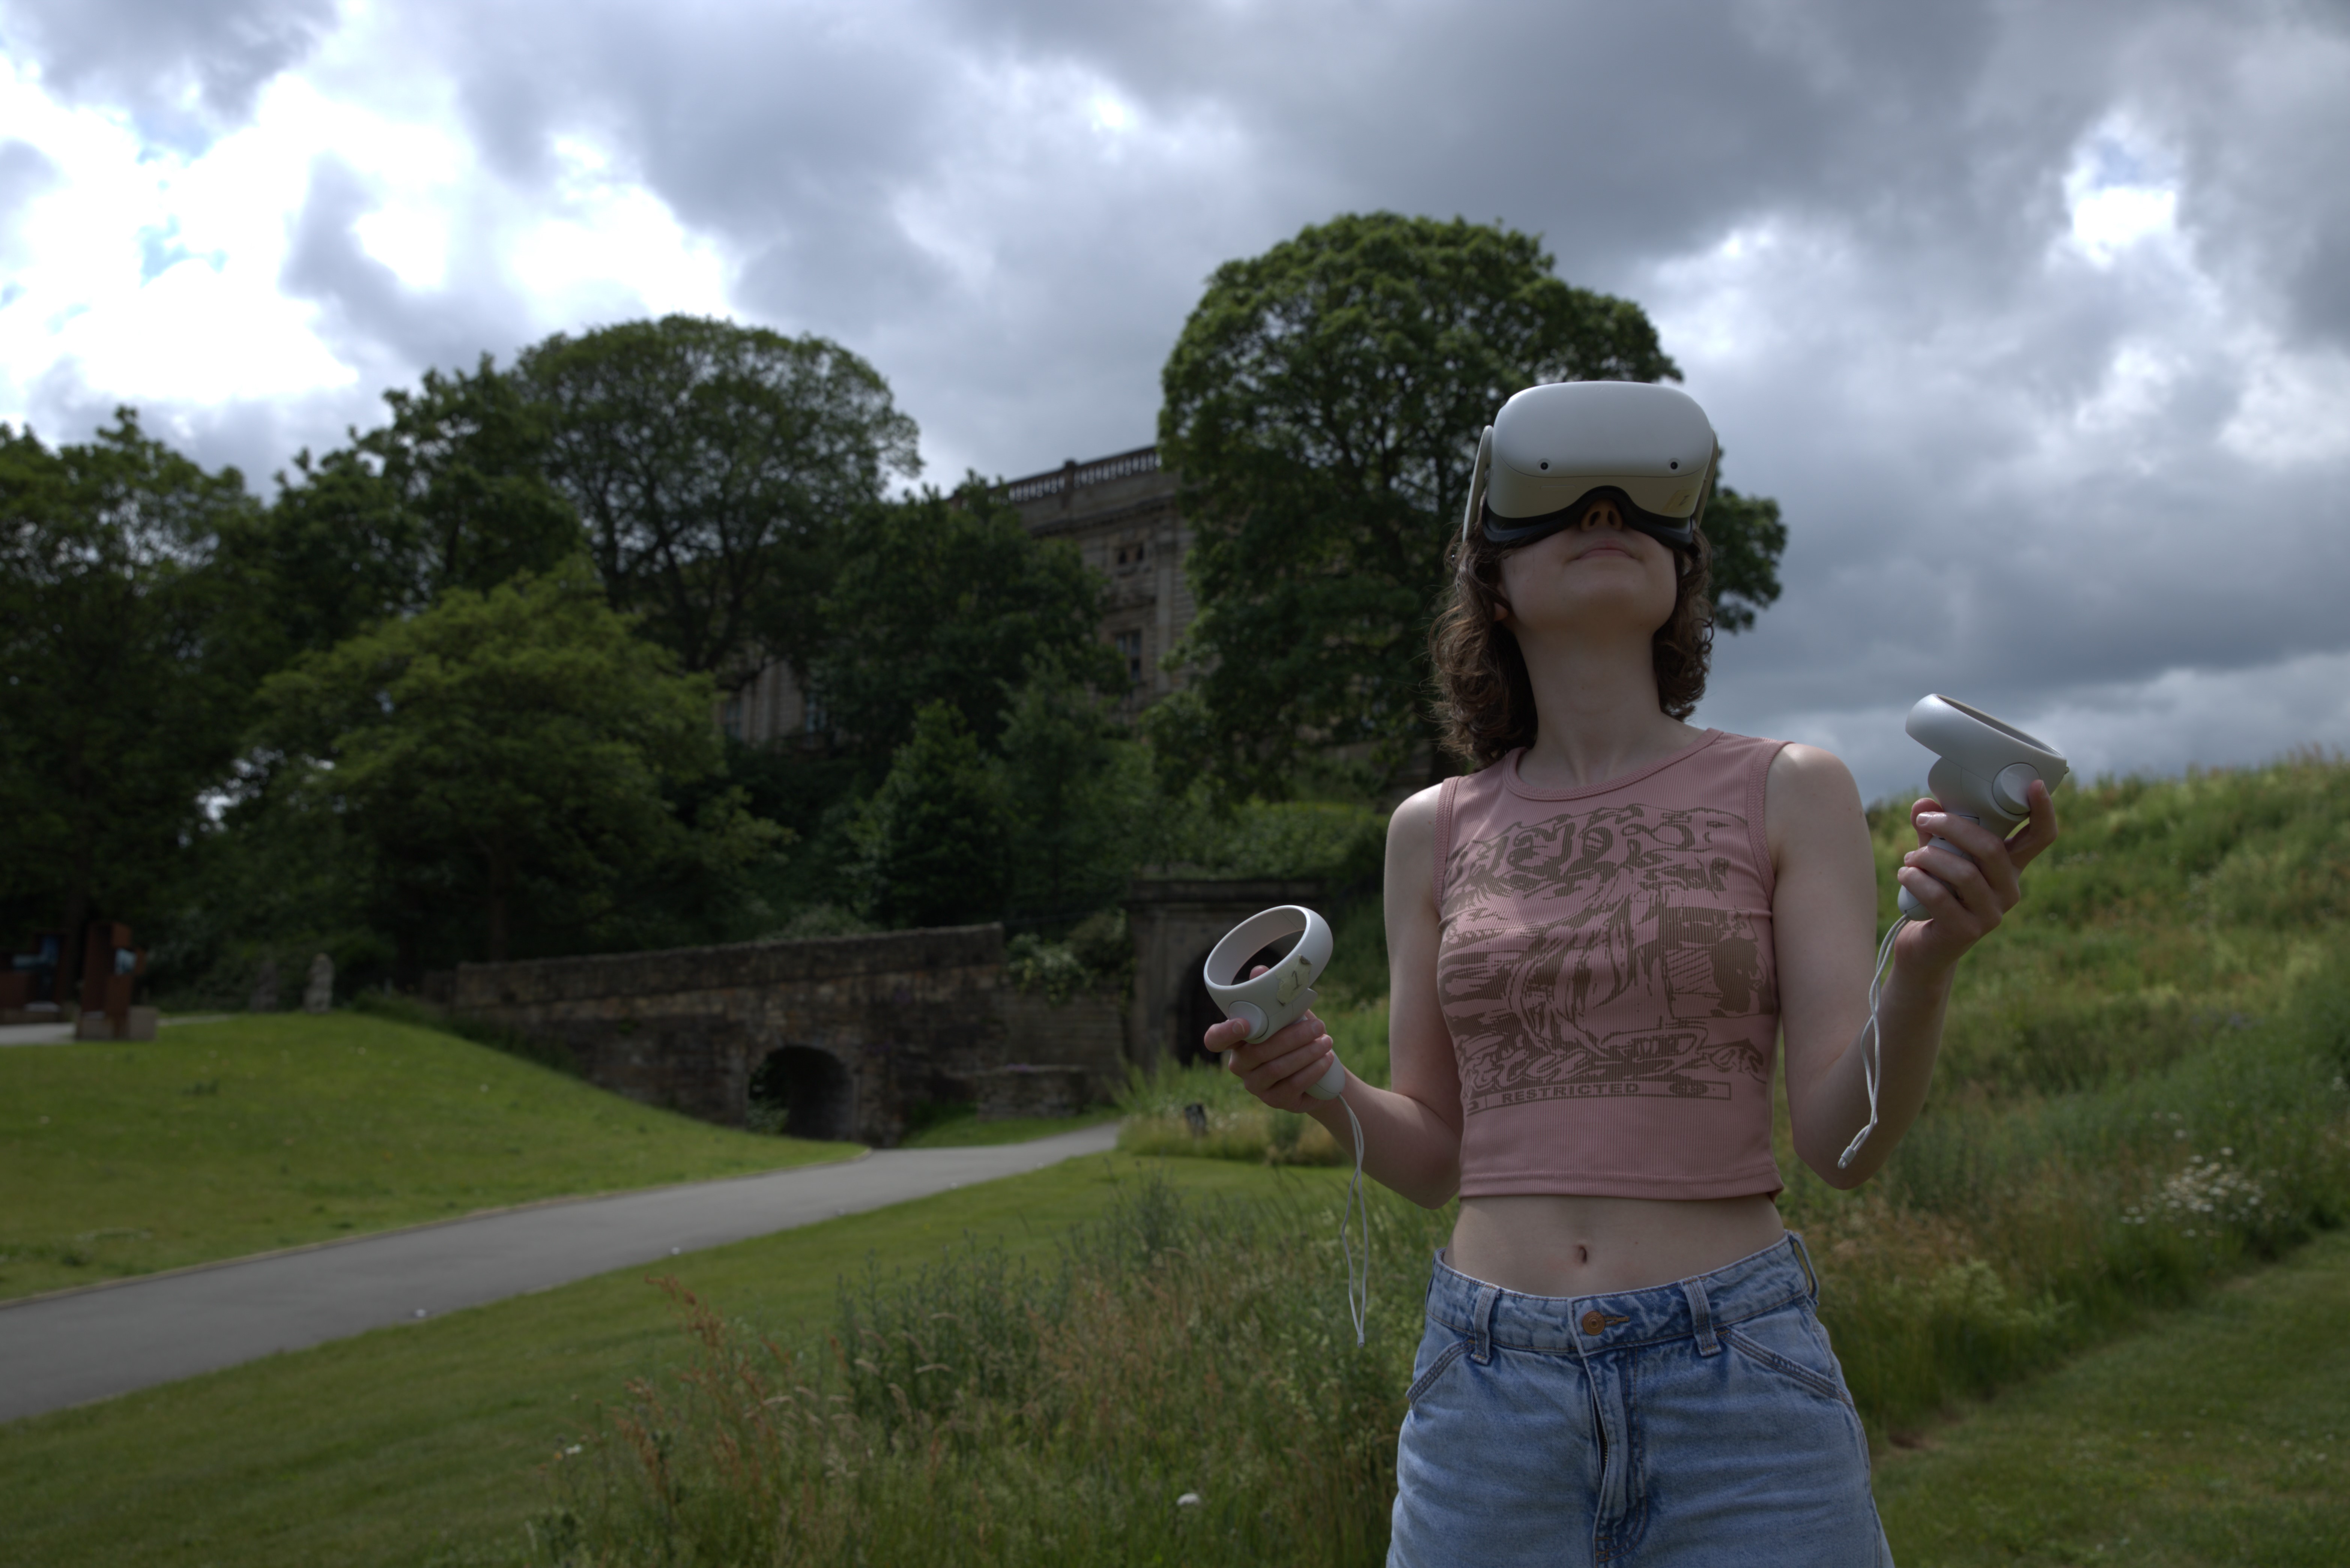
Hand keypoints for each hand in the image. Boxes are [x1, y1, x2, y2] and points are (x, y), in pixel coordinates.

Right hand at [1200, 964, 1340, 1111]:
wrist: (1322, 1071)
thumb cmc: (1298, 1037)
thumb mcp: (1288, 1014)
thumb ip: (1273, 996)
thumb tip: (1260, 971)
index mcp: (1237, 1041)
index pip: (1215, 1040)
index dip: (1225, 1033)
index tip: (1244, 1024)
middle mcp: (1240, 1065)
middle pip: (1258, 1053)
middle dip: (1291, 1037)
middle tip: (1319, 1026)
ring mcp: (1256, 1086)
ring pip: (1277, 1069)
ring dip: (1306, 1053)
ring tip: (1327, 1041)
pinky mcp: (1276, 1102)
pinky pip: (1292, 1086)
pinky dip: (1312, 1071)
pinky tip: (1326, 1060)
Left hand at [1894, 779, 2058, 971]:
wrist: (1925, 948)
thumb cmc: (1937, 894)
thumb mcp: (1938, 857)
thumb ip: (1935, 831)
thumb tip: (1923, 803)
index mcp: (2010, 867)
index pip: (2041, 837)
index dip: (2044, 811)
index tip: (2034, 784)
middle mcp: (2009, 890)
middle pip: (1991, 849)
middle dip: (1953, 826)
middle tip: (1925, 821)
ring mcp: (1991, 914)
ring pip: (1964, 873)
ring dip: (1929, 857)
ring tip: (1909, 858)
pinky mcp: (1966, 931)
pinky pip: (1939, 897)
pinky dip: (1916, 879)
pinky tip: (1905, 873)